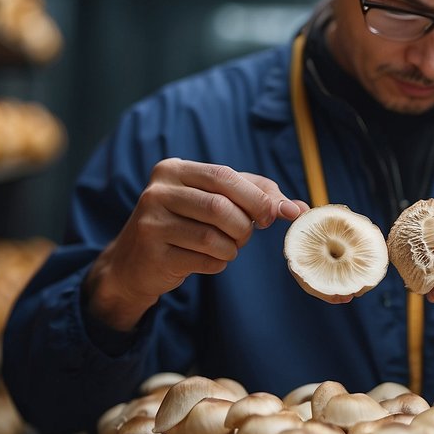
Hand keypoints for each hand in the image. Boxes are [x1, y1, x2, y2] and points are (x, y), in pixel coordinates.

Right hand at [84, 158, 307, 330]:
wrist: (134, 263)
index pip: (224, 176)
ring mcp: (151, 222)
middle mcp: (158, 191)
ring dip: (232, 248)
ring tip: (226, 248)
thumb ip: (257, 196)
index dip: (256, 197)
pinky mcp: (152, 253)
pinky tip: (205, 260)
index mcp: (174, 169)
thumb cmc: (186, 225)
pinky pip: (203, 260)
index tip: (275, 215)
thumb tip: (299, 209)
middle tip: (246, 236)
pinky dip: (216, 264)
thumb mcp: (216, 200)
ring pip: (214, 237)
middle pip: (221, 207)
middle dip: (244, 226)